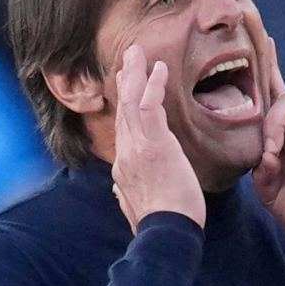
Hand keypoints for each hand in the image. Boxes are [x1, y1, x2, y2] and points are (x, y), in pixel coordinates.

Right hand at [111, 45, 204, 232]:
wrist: (165, 233)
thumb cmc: (159, 226)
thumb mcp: (134, 209)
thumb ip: (125, 195)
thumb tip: (118, 189)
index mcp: (123, 167)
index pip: (122, 128)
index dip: (124, 105)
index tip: (127, 86)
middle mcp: (125, 153)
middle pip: (123, 109)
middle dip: (125, 81)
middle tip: (129, 57)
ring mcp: (137, 147)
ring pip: (131, 103)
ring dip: (135, 74)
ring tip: (138, 52)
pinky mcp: (154, 144)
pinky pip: (150, 107)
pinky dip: (153, 85)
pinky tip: (158, 68)